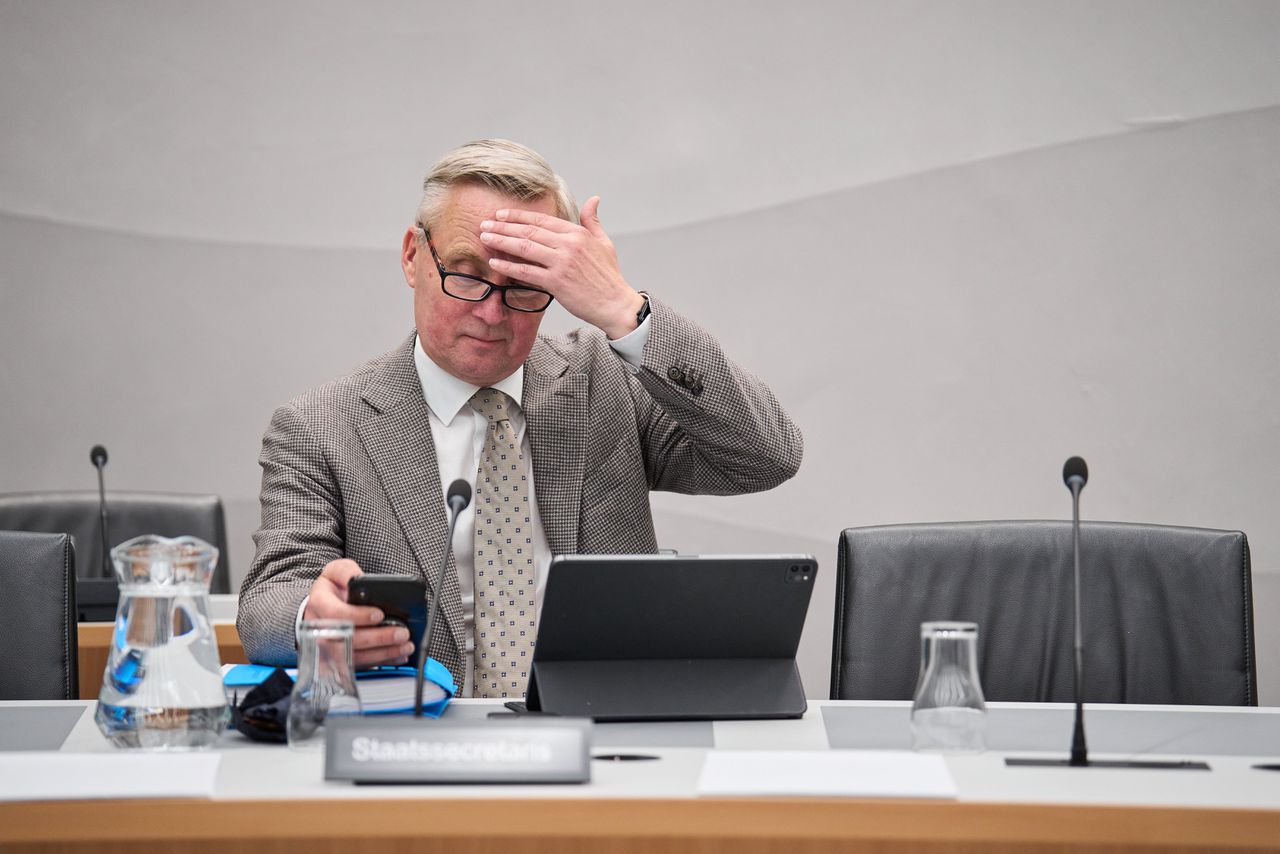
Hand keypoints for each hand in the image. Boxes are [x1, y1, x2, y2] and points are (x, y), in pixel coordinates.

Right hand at [304, 559, 414, 668]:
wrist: (318, 609)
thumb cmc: (331, 590)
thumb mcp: (335, 572)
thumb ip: (347, 572)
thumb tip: (359, 578)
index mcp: (319, 604)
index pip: (337, 614)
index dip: (359, 616)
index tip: (379, 614)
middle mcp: (320, 629)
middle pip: (349, 639)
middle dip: (379, 638)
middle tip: (402, 633)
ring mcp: (328, 648)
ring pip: (355, 656)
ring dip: (384, 652)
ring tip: (405, 645)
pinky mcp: (338, 660)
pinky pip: (360, 665)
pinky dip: (382, 661)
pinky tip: (398, 655)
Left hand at [479, 196, 646, 339]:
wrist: (616, 304)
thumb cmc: (609, 276)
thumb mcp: (604, 242)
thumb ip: (593, 221)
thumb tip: (594, 199)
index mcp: (578, 233)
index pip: (542, 220)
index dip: (519, 216)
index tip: (501, 215)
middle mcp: (568, 245)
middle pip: (529, 231)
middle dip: (503, 226)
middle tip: (484, 224)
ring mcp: (562, 263)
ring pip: (524, 247)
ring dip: (501, 241)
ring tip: (484, 237)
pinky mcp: (557, 282)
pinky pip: (527, 272)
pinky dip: (509, 267)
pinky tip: (495, 262)